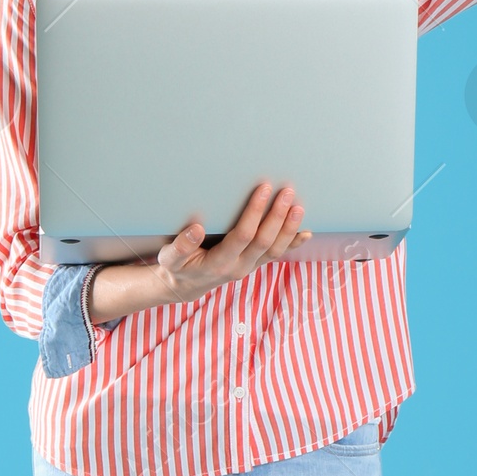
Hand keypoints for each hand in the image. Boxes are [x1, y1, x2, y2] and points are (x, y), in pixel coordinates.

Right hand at [87, 183, 307, 323]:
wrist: (186, 286)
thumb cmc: (177, 268)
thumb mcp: (169, 259)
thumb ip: (181, 246)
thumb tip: (196, 229)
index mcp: (219, 263)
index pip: (243, 236)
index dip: (255, 212)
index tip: (263, 189)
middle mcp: (239, 267)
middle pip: (265, 242)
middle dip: (278, 216)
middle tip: (287, 191)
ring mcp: (249, 267)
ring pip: (276, 250)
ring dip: (289, 228)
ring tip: (299, 206)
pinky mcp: (254, 264)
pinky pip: (277, 255)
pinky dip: (293, 243)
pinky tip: (306, 232)